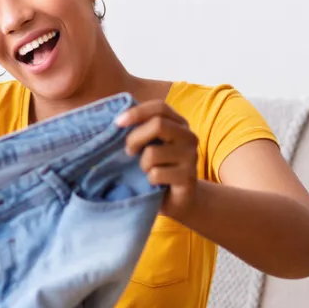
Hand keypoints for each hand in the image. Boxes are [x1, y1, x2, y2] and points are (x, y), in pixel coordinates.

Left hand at [115, 100, 200, 220]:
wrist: (176, 200)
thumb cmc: (158, 167)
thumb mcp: (149, 145)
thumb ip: (141, 129)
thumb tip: (117, 119)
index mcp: (179, 124)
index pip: (160, 107)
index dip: (137, 112)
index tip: (117, 122)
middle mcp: (189, 137)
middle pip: (159, 125)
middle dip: (135, 138)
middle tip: (129, 151)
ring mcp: (191, 157)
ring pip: (153, 153)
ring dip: (142, 164)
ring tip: (147, 171)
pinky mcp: (188, 178)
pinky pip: (156, 174)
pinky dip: (149, 180)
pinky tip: (156, 184)